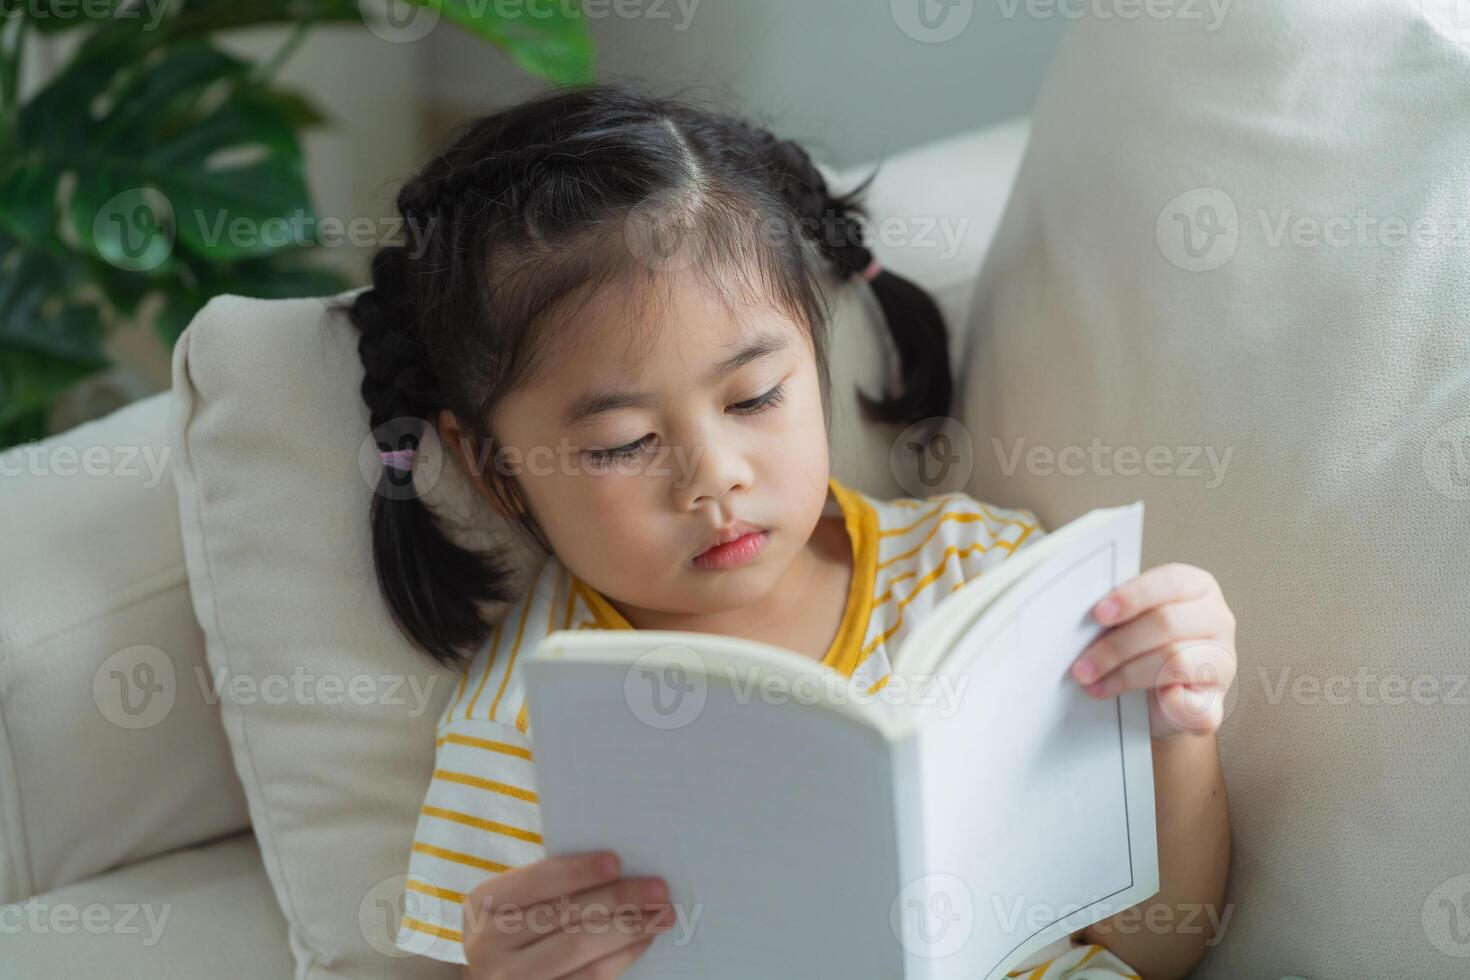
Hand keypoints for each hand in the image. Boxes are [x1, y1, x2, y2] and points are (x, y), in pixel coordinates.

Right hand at [461, 850, 675, 978]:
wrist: (494, 977)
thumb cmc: (514, 927)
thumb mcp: (513, 902)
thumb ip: (550, 886)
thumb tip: (620, 867)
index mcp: (484, 904)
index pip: (537, 882)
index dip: (578, 872)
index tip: (617, 861)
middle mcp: (490, 946)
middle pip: (565, 917)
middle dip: (619, 900)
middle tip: (659, 889)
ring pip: (580, 950)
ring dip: (629, 930)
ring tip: (662, 915)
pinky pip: (589, 979)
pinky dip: (621, 958)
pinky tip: (642, 941)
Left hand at [1068, 562, 1236, 740]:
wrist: (1151, 703)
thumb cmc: (1138, 651)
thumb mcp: (1130, 623)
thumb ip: (1118, 614)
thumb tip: (1092, 618)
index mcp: (1197, 588)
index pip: (1170, 581)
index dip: (1133, 596)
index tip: (1098, 614)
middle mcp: (1217, 619)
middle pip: (1166, 623)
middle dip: (1117, 646)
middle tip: (1082, 666)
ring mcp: (1223, 661)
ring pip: (1173, 660)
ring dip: (1126, 676)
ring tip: (1095, 685)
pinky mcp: (1218, 702)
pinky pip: (1194, 703)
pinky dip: (1171, 705)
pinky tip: (1151, 704)